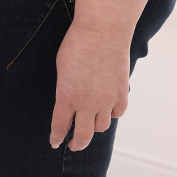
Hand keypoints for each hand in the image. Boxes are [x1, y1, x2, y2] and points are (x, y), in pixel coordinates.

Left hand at [50, 25, 130, 150]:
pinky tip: (106, 110)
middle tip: (72, 144)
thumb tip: (69, 100)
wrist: (102, 32)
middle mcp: (87, 103)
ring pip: (101, 126)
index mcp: (67, 96)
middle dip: (76, 143)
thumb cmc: (76, 44)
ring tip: (88, 124)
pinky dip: (111, 114)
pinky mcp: (122, 93)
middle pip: (83, 135)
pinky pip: (117, 113)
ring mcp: (107, 100)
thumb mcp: (61, 68)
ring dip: (93, 127)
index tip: (54, 142)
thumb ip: (65, 88)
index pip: (60, 125)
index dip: (56, 136)